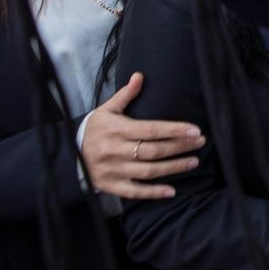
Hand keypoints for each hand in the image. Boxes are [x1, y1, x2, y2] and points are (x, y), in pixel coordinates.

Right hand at [82, 72, 204, 198]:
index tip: (195, 130)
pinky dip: (153, 193)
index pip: (151, 129)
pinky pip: (134, 192)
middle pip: (153, 150)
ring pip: (148, 171)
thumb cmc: (94, 129)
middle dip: (180, 147)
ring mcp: (113, 170)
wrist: (67, 154)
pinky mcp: (110, 185)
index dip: (175, 130)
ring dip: (173, 168)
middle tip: (201, 142)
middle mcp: (115, 151)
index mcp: (117, 130)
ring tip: (193, 162)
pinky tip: (172, 191)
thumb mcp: (106, 109)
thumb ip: (125, 94)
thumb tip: (140, 76)